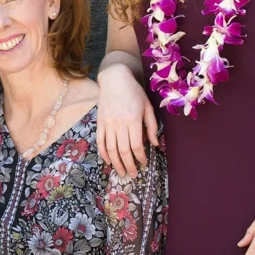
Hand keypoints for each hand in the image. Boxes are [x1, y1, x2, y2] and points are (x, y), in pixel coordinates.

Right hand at [95, 62, 156, 177]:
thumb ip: (151, 126)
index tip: (144, 163)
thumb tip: (155, 144)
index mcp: (133, 120)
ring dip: (116, 163)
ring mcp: (108, 124)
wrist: (114, 79)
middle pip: (123, 150)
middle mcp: (119, 124)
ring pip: (111, 149)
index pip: (137, 145)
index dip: (140, 157)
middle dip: (128, 165)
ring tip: (121, 172)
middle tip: (132, 174)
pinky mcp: (99, 123)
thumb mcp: (147, 106)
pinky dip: (103, 154)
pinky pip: (100, 142)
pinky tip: (108, 161)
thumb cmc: (134, 92)